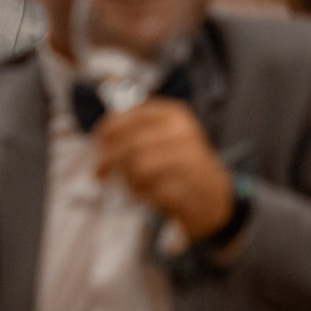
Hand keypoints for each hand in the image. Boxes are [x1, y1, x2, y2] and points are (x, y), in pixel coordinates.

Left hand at [93, 98, 233, 240]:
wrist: (213, 194)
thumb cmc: (177, 163)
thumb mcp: (159, 139)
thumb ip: (131, 134)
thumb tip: (100, 137)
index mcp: (172, 114)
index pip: (128, 116)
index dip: (106, 131)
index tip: (97, 146)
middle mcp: (183, 132)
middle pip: (131, 144)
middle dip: (109, 160)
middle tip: (100, 174)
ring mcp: (191, 159)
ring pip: (140, 168)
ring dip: (128, 180)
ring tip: (132, 186)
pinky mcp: (193, 187)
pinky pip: (155, 191)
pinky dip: (146, 196)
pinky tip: (149, 196)